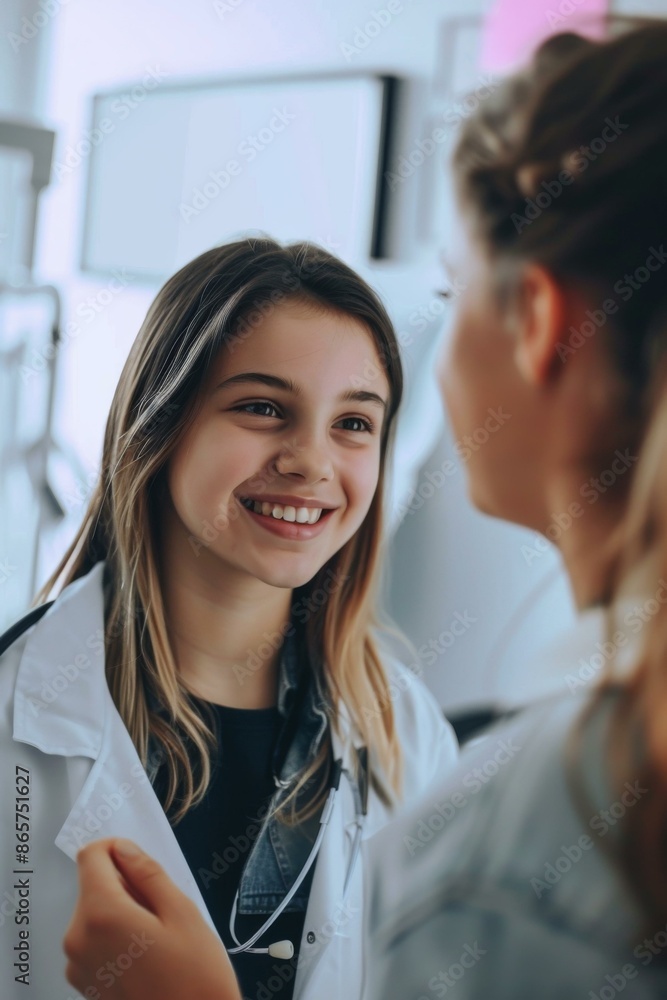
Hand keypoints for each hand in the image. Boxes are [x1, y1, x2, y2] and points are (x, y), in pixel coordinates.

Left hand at [63, 838, 241, 999]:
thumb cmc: (195, 977)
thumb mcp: (182, 913)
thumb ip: (148, 874)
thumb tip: (123, 849)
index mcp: (100, 915)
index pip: (90, 856)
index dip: (116, 849)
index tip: (143, 864)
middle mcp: (77, 939)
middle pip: (93, 886)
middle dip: (125, 885)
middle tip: (163, 909)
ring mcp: (77, 966)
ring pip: (95, 913)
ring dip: (122, 910)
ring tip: (159, 937)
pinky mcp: (84, 984)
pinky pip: (94, 940)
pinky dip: (116, 935)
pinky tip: (147, 955)